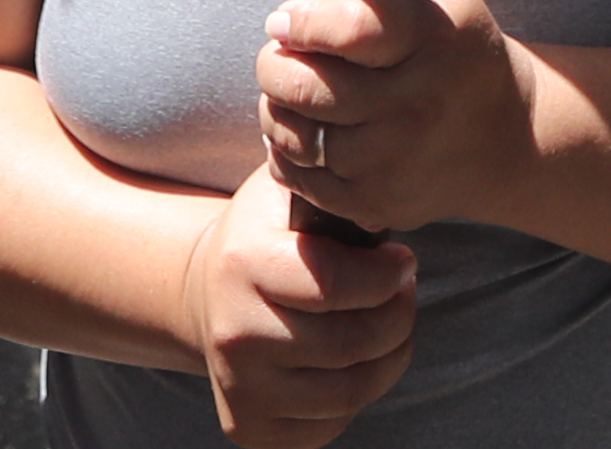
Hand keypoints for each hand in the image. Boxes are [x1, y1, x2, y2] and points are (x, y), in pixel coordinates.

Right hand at [174, 164, 417, 443]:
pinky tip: (354, 360)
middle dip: (398, 315)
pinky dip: (358, 396)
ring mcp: (239, 387)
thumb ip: (330, 186)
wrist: (207, 292)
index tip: (402, 261)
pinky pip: (332, 424)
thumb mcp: (288, 190)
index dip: (386, 275)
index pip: (334, 285)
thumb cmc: (267, 234)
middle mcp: (235, 332)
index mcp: (244, 264)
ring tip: (389, 323)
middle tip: (403, 291)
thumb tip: (383, 189)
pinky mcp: (249, 427)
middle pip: (351, 344)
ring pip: (349, 392)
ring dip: (389, 357)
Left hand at [258, 0, 534, 236]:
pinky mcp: (379, 202)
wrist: (506, 138)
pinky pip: (303, 179)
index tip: (284, 18)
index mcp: (434, 39)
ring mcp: (398, 160)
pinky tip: (301, 131)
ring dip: (276, 109)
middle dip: (276, 65)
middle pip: (312, 88)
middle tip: (278, 52)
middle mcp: (419, 104)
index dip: (304, 21)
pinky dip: (286, 154)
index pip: (354, 28)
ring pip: (299, 135)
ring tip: (288, 91)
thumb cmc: (460, 52)